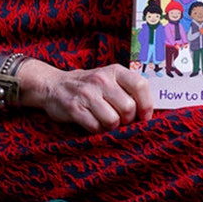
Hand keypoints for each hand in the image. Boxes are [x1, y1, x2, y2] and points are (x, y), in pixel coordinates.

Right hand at [18, 60, 153, 133]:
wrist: (53, 85)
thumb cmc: (89, 86)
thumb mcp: (109, 78)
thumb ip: (127, 89)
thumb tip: (149, 112)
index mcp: (115, 71)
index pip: (140, 85)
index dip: (147, 105)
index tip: (144, 117)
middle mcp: (102, 79)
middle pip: (128, 108)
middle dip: (127, 120)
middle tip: (120, 120)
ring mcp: (87, 93)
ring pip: (113, 121)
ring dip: (111, 127)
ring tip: (105, 121)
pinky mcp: (74, 108)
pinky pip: (95, 127)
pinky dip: (96, 130)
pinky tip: (92, 123)